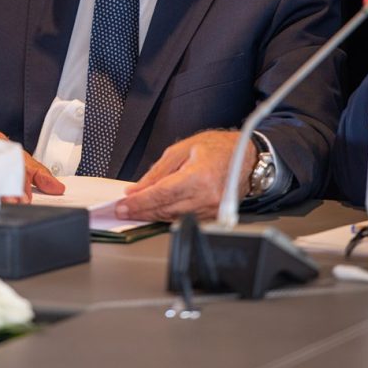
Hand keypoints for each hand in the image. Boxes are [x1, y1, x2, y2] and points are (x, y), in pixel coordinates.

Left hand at [115, 130, 255, 221]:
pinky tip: (155, 211)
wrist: (245, 157)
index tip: (122, 206)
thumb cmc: (217, 148)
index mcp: (198, 177)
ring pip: (173, 218)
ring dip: (152, 215)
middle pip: (165, 210)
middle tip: (121, 210)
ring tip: (135, 210)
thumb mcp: (181, 149)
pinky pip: (184, 219)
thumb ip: (157, 172)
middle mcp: (207, 197)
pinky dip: (167, 216)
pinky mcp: (213, 217)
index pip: (161, 195)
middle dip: (140, 211)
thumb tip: (136, 189)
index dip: (138, 203)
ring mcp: (212, 210)